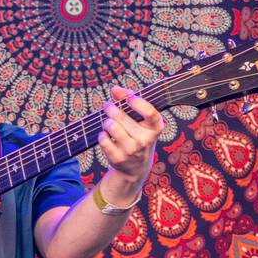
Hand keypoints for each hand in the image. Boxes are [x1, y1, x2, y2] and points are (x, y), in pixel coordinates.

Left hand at [97, 86, 163, 205]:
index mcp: (155, 128)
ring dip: (106, 122)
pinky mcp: (118, 158)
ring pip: (111, 126)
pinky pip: (103, 139)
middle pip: (122, 117)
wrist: (135, 167)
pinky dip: (102, 135)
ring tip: (108, 124)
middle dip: (111, 108)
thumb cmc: (137, 136)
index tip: (129, 97)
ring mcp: (131, 151)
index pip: (150, 113)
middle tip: (108, 106)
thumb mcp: (141, 121)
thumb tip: (115, 89)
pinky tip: (106, 136)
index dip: (138, 103)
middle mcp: (145, 140)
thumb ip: (130, 101)